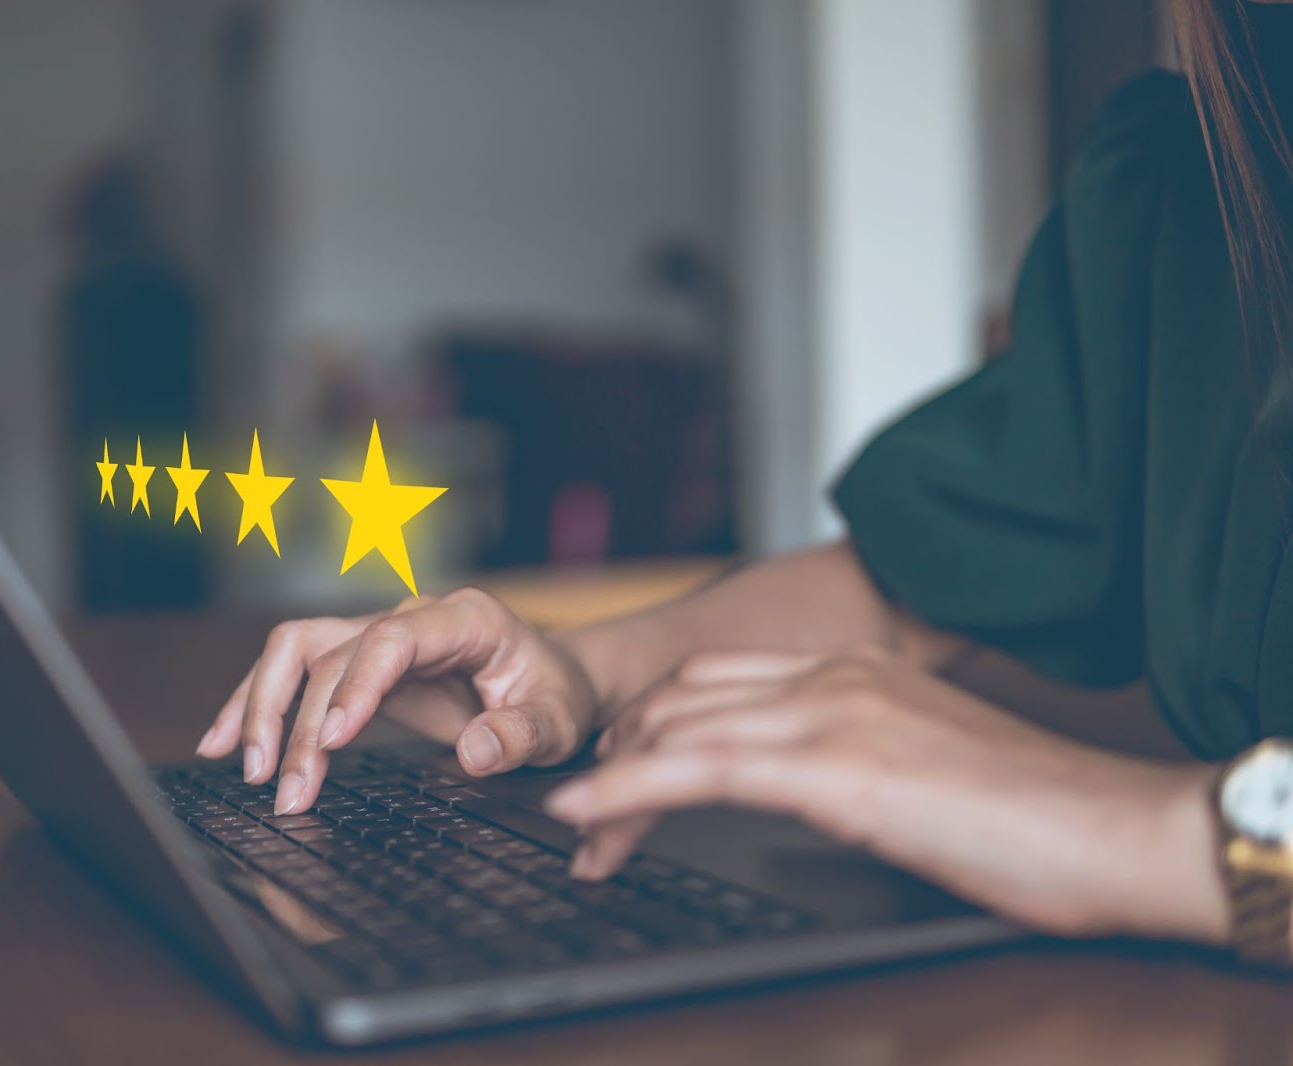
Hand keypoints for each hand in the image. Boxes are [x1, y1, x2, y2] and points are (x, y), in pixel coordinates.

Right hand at [196, 588, 600, 816]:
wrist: (555, 683)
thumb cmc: (556, 697)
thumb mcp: (557, 722)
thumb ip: (521, 735)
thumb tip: (475, 752)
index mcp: (464, 620)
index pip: (392, 639)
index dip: (356, 684)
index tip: (333, 739)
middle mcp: (412, 617)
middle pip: (332, 651)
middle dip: (301, 721)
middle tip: (287, 790)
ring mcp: (380, 637)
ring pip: (298, 649)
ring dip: (262, 704)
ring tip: (246, 768)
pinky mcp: (360, 663)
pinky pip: (297, 671)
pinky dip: (259, 704)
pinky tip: (224, 743)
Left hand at [545, 647, 1228, 942]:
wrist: (1116, 827)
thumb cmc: (1037, 816)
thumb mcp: (926, 768)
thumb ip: (861, 757)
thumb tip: (817, 788)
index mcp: (854, 670)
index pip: (717, 679)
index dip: (656, 720)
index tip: (621, 763)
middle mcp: (832, 676)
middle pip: (682, 697)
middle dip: (622, 748)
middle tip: (587, 803)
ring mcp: (831, 714)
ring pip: (678, 728)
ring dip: (610, 777)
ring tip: (573, 820)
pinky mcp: (834, 767)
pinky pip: (699, 770)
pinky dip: (627, 791)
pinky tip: (586, 816)